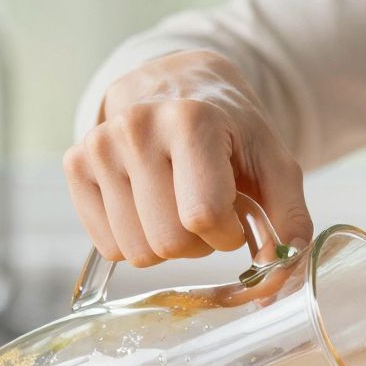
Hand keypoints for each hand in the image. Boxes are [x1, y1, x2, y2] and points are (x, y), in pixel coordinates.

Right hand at [63, 49, 311, 264]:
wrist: (180, 85)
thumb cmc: (232, 132)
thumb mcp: (275, 165)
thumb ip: (289, 221)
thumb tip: (274, 280)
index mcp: (192, 121)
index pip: (203, 216)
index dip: (226, 233)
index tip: (234, 214)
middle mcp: (137, 127)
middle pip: (168, 242)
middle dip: (197, 243)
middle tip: (205, 210)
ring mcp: (100, 145)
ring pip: (136, 251)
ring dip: (166, 245)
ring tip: (176, 205)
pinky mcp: (76, 164)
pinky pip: (107, 246)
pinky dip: (135, 240)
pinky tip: (148, 205)